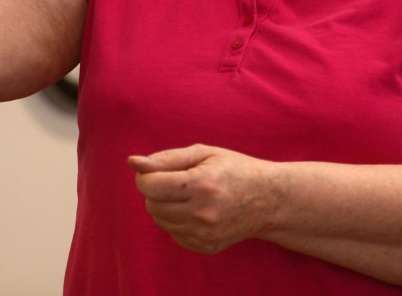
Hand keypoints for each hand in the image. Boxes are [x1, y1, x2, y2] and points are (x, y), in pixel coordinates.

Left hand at [128, 144, 278, 254]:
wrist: (268, 200)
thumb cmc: (234, 169)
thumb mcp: (203, 153)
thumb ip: (165, 158)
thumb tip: (133, 162)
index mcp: (201, 185)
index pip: (150, 186)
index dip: (145, 176)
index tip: (155, 171)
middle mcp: (202, 213)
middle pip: (151, 204)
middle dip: (155, 191)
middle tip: (175, 181)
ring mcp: (204, 234)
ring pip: (160, 220)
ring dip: (165, 206)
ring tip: (187, 194)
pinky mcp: (206, 247)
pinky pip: (173, 233)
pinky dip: (177, 220)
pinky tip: (195, 210)